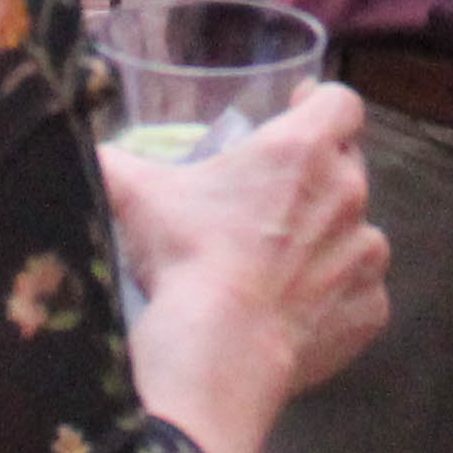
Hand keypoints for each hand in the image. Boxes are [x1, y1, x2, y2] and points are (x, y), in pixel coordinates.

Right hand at [101, 82, 388, 452]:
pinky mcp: (371, 310)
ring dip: (329, 242)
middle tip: (272, 202)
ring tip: (280, 267)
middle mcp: (348, 192)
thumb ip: (110, 157)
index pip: (341, 102)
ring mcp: (365, 254)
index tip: (297, 115)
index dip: (319, 105)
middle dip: (318, 177)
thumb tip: (80, 145)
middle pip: (349, 166)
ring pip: (358, 234)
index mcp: (303, 148)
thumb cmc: (183, 256)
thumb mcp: (133, 192)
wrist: (218, 351)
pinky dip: (337, 300)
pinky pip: (361, 295)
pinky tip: (294, 312)